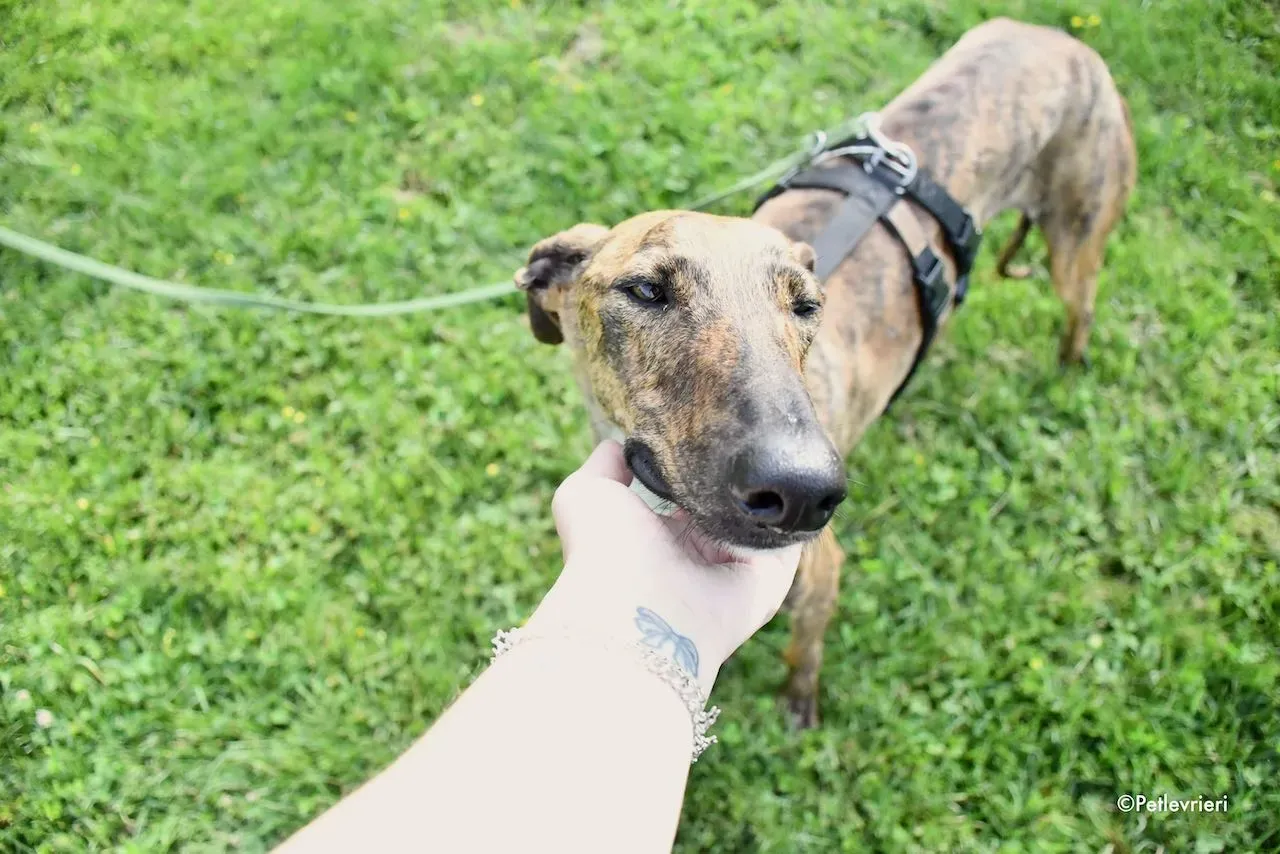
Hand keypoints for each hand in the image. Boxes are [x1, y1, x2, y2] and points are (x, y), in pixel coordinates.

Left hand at [525, 441, 803, 690]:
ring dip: (773, 491)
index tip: (714, 425)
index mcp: (662, 535)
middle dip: (743, 474)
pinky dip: (795, 513)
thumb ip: (605, 463)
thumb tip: (622, 442)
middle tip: (754, 429)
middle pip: (732, 505)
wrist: (632, 606)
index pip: (692, 491)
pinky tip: (793, 477)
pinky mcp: (769, 582)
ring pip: (765, 521)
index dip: (703, 461)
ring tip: (780, 445)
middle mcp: (701, 554)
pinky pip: (792, 540)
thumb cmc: (603, 549)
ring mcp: (737, 570)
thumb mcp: (586, 492)